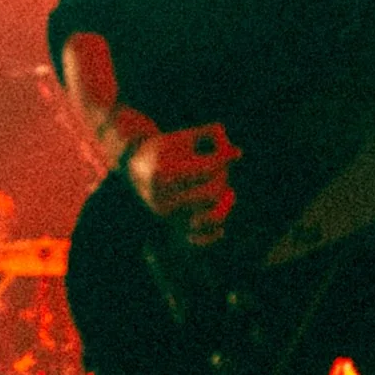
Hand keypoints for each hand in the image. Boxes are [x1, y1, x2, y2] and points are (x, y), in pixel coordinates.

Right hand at [125, 121, 240, 244]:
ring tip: (229, 192)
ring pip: (211, 216)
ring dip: (225, 202)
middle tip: (221, 168)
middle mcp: (164, 198)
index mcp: (164, 173)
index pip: (208, 168)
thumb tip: (237, 154)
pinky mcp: (172, 226)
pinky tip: (222, 226)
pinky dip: (213, 235)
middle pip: (212, 191)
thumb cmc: (165, 147)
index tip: (232, 152)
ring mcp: (169, 214)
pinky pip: (198, 240)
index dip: (225, 158)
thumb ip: (211, 134)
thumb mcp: (184, 135)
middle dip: (223, 177)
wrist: (137, 167)